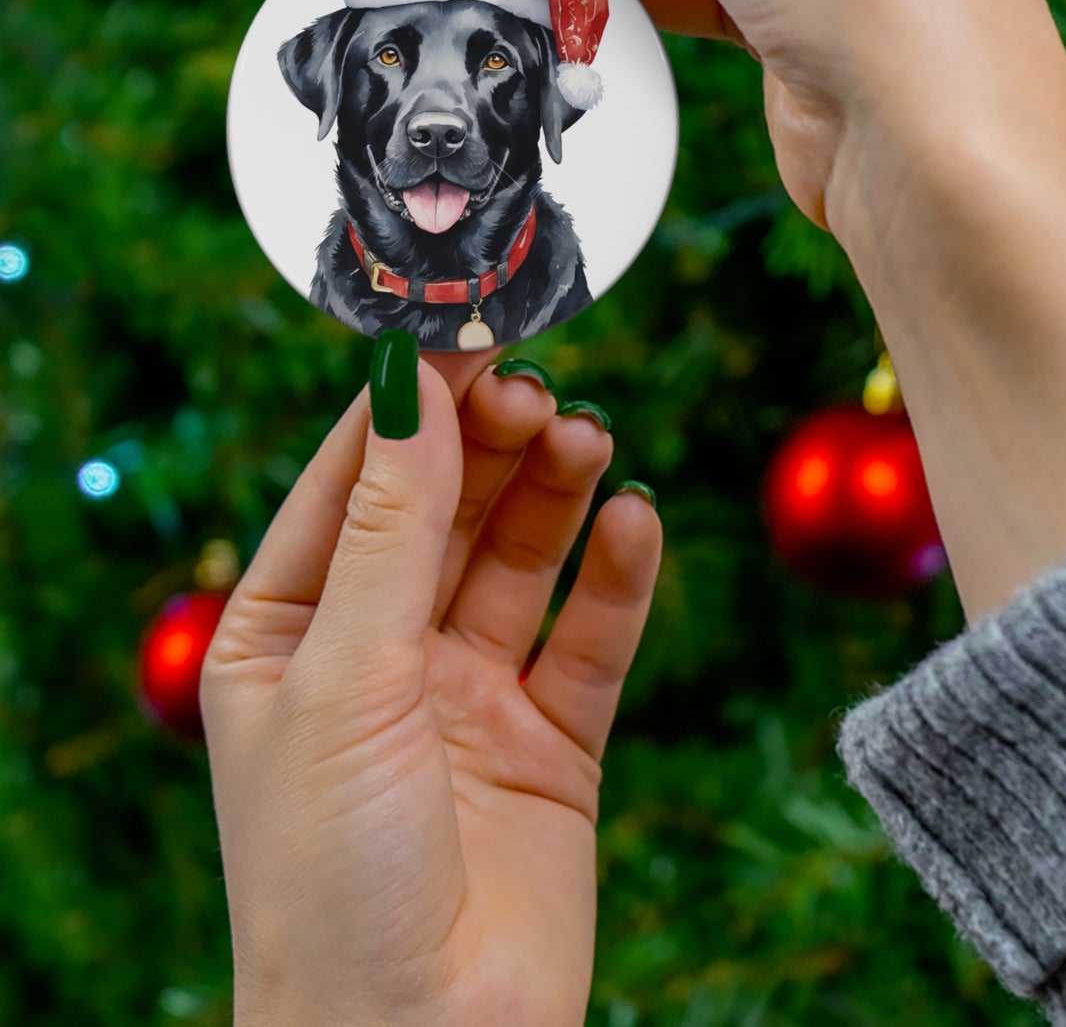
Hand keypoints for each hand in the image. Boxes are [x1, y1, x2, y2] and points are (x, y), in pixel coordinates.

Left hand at [201, 351, 661, 1026]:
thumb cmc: (331, 876)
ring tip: (588, 439)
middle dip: (490, 445)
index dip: (409, 407)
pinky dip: (617, 577)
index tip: (464, 331)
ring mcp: (469, 695)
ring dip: (555, 493)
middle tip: (538, 387)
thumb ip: (391, 529)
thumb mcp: (346, 677)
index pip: (352, 484)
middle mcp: (380, 655)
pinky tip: (635, 523)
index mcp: (289, 635)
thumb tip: (411, 386)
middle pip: (447, 509)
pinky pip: (591, 637)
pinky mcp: (552, 741)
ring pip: (521, 559)